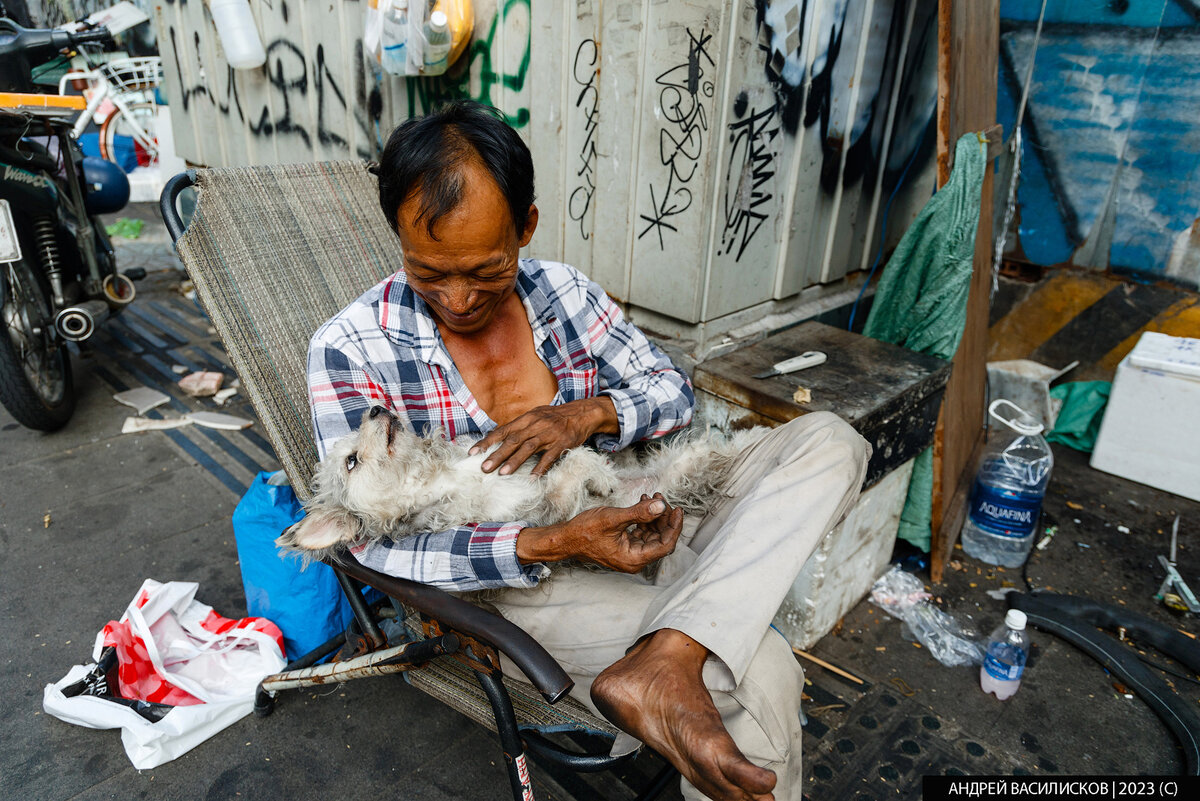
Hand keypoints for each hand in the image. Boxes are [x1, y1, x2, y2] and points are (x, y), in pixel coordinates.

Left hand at [469, 397, 618, 475]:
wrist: (582, 412)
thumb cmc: (555, 417)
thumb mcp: (535, 416)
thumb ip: (519, 427)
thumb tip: (498, 438)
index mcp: (526, 418)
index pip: (503, 430)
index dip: (487, 442)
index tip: (473, 453)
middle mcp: (536, 424)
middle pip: (513, 440)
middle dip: (497, 454)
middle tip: (484, 468)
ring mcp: (549, 434)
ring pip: (529, 448)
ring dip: (514, 461)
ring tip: (502, 474)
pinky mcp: (563, 443)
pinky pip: (550, 457)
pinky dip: (540, 468)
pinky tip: (532, 478)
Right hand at [517, 494, 683, 572]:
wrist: (566, 538)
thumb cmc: (585, 531)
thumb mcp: (614, 518)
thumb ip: (639, 513)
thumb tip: (661, 505)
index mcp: (634, 559)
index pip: (665, 545)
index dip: (674, 527)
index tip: (677, 509)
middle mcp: (634, 560)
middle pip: (660, 540)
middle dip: (663, 518)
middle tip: (660, 498)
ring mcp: (629, 554)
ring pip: (652, 535)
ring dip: (653, 516)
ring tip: (650, 497)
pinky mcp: (624, 547)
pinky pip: (641, 534)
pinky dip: (644, 519)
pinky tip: (641, 504)